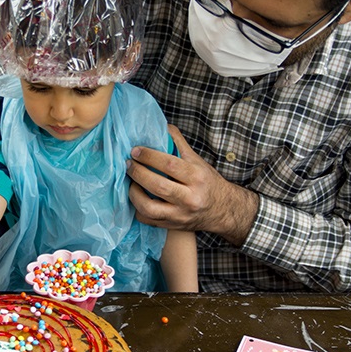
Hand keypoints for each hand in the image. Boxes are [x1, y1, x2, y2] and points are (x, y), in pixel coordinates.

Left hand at [126, 126, 258, 244]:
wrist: (222, 210)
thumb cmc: (207, 182)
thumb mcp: (198, 161)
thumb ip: (178, 143)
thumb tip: (160, 125)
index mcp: (197, 177)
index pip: (169, 164)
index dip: (149, 156)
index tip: (135, 151)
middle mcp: (190, 198)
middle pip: (158, 186)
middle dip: (138, 173)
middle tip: (128, 164)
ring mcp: (180, 215)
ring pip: (149, 207)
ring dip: (134, 193)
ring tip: (130, 182)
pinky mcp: (172, 226)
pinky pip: (147, 219)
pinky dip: (137, 208)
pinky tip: (136, 197)